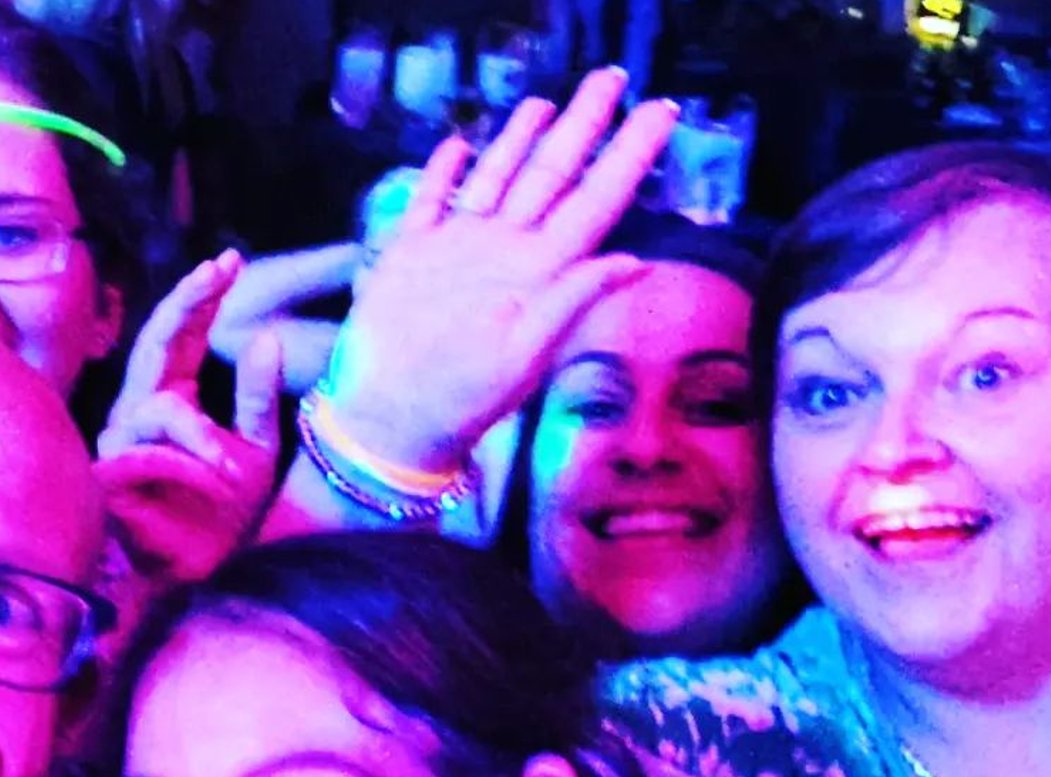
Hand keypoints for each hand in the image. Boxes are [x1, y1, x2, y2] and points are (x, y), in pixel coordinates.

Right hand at [98, 251, 283, 585]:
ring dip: (200, 435)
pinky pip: (144, 456)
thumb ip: (258, 397)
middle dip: (187, 305)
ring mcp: (118, 445)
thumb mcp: (257, 449)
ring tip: (231, 473)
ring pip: (157, 407)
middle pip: (153, 344)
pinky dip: (183, 467)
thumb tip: (267, 337)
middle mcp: (137, 413)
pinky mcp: (108, 481)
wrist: (206, 577)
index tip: (231, 260)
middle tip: (220, 271)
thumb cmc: (225, 517)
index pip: (179, 335)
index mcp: (170, 398)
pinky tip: (210, 483)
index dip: (200, 296)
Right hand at [326, 67, 677, 474]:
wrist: (388, 421)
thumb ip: (573, 301)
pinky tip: (457, 144)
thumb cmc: (458, 399)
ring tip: (545, 103)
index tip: (662, 114)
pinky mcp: (411, 256)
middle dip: (584, 126)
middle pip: (552, 175)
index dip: (631, 157)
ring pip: (497, 180)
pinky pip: (431, 201)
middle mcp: (504, 253)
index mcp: (538, 272)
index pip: (597, 202)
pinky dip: (443, 172)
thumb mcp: (524, 356)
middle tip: (612, 80)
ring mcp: (457, 251)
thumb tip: (634, 261)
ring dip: (520, 141)